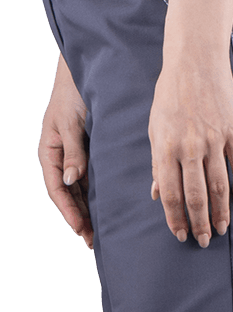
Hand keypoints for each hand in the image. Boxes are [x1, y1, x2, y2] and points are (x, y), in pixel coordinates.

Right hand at [37, 53, 93, 248]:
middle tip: (91, 240)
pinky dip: (94, 194)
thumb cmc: (72, 93)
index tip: (80, 228)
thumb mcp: (71, 122)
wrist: (82, 71)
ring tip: (98, 232)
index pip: (56, 189)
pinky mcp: (85, 151)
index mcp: (49, 151)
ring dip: (86, 210)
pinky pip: (89, 178)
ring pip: (78, 190)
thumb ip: (73, 151)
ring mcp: (72, 155)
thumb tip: (73, 180)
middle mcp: (59, 157)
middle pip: (67, 194)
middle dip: (78, 217)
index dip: (67, 210)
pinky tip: (104, 208)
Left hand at [148, 49, 232, 245]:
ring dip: (221, 210)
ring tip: (221, 227)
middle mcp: (189, 147)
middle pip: (196, 195)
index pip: (170, 193)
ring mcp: (213, 139)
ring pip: (219, 185)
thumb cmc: (170, 95)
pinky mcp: (232, 131)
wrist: (194, 62)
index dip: (175, 218)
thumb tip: (157, 193)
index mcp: (165, 147)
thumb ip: (158, 162)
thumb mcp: (155, 128)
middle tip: (204, 240)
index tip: (180, 234)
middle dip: (199, 222)